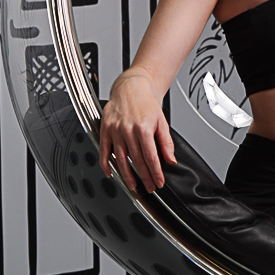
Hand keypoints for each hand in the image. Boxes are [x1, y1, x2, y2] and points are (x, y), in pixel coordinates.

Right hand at [99, 71, 175, 192]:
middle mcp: (128, 130)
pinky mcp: (105, 129)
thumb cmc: (147, 103)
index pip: (151, 157)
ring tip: (133, 186)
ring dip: (126, 175)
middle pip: (136, 160)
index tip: (159, 182)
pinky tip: (110, 173)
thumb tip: (170, 160)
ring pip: (120, 159)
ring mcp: (115, 130)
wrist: (132, 87)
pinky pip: (104, 150)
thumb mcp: (161, 121)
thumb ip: (166, 142)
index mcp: (144, 128)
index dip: (155, 173)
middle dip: (144, 177)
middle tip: (149, 187)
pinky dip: (105, 164)